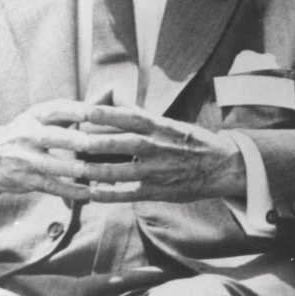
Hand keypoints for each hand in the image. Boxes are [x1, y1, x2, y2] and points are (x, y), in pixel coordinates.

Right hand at [0, 100, 92, 200]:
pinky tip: (85, 193)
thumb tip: (106, 102)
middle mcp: (27, 135)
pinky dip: (67, 190)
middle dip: (70, 140)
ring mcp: (25, 158)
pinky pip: (48, 186)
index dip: (74, 110)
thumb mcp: (40, 116)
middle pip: (49, 136)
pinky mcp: (26, 179)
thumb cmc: (28, 131)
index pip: (55, 109)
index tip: (94, 112)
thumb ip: (69, 111)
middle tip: (91, 142)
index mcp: (35, 115)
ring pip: (47, 164)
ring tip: (87, 170)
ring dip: (68, 168)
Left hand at [77, 105, 246, 202]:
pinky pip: (128, 194)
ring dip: (96, 171)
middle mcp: (158, 147)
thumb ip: (143, 117)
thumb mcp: (172, 124)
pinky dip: (109, 195)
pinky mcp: (157, 191)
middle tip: (72, 141)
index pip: (131, 117)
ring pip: (121, 171)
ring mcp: (157, 171)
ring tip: (75, 168)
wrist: (222, 166)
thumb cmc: (192, 142)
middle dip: (97, 142)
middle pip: (122, 143)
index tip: (85, 111)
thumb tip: (114, 101)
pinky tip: (91, 193)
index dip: (107, 114)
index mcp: (161, 127)